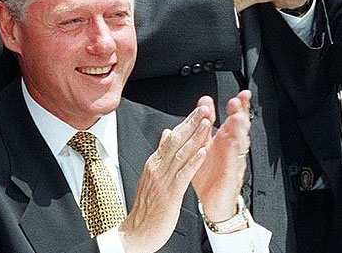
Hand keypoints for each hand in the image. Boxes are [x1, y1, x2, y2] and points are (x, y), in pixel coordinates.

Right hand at [118, 104, 212, 252]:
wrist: (135, 233)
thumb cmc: (145, 208)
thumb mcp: (151, 176)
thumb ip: (160, 154)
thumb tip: (166, 133)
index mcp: (154, 163)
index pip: (172, 137)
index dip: (186, 122)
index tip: (198, 110)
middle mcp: (158, 168)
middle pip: (176, 140)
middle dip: (191, 123)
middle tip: (204, 108)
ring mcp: (163, 180)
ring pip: (181, 153)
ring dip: (195, 137)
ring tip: (207, 123)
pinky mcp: (170, 194)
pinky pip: (183, 175)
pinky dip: (193, 162)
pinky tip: (203, 151)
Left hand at [192, 91, 250, 221]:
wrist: (210, 202)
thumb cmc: (209, 173)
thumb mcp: (203, 144)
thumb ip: (204, 123)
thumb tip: (204, 101)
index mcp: (224, 138)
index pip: (233, 118)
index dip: (239, 106)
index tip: (241, 94)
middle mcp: (231, 148)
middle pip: (240, 128)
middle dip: (240, 114)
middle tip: (238, 102)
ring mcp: (233, 161)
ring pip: (240, 144)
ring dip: (239, 131)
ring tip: (238, 118)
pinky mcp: (231, 176)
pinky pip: (233, 163)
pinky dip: (233, 154)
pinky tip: (232, 144)